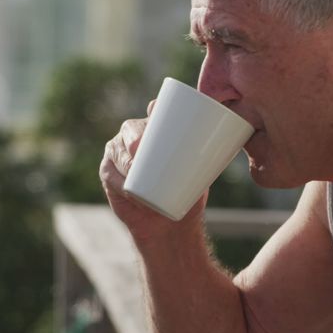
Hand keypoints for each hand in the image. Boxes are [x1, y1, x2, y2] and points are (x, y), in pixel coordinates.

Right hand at [100, 100, 206, 241]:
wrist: (168, 223)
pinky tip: (126, 185)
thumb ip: (205, 159)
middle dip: (136, 137)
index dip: (155, 110)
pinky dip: (119, 181)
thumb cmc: (184, 192)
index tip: (157, 113)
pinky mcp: (109, 173)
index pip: (155, 111)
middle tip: (143, 152)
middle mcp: (135, 134)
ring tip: (137, 175)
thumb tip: (223, 146)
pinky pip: (110, 174)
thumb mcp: (199, 174)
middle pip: (133, 129)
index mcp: (157, 128)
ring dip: (126, 162)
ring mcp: (119, 153)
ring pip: (119, 151)